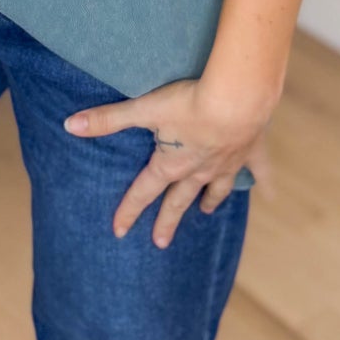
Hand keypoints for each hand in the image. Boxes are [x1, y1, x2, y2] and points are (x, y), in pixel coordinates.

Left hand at [63, 77, 276, 246]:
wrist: (238, 97)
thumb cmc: (188, 102)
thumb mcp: (144, 108)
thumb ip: (107, 119)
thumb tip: (68, 126)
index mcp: (170, 164)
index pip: (143, 192)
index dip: (128, 210)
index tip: (118, 231)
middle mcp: (198, 170)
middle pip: (179, 200)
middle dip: (167, 220)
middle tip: (160, 243)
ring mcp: (226, 163)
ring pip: (216, 188)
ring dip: (209, 200)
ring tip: (206, 211)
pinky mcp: (251, 151)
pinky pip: (259, 172)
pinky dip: (264, 183)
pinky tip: (271, 195)